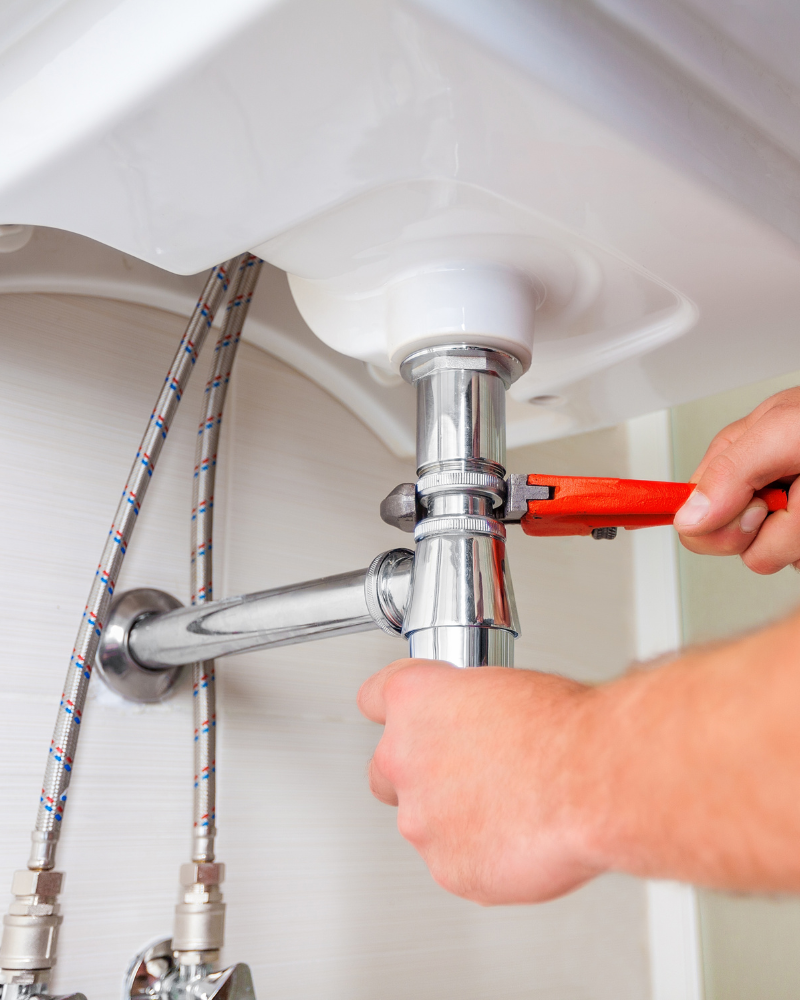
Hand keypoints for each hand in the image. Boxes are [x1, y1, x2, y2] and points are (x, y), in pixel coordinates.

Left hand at [357, 658, 602, 904]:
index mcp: (414, 700)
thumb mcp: (505, 686)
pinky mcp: (449, 868)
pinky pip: (455, 862)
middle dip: (417, 774)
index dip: (399, 711)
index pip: (374, 699)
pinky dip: (482, 855)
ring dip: (454, 817)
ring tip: (511, 807)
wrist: (595, 780)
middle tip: (466, 773)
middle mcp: (404, 758)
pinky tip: (519, 837)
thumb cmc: (563, 728)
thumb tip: (475, 722)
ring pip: (422, 822)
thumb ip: (468, 709)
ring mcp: (422, 819)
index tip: (411, 719)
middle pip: (385, 770)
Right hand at [674, 387, 799, 572]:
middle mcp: (762, 488)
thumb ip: (731, 471)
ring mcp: (793, 515)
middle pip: (738, 544)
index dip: (721, 524)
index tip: (761, 508)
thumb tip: (687, 517)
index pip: (692, 511)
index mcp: (740, 456)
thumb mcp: (788, 431)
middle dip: (779, 531)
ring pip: (779, 559)